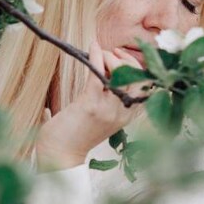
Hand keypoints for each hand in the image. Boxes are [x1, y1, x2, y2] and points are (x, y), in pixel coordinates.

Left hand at [35, 41, 152, 170]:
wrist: (59, 156)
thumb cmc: (73, 137)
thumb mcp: (98, 118)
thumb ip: (104, 100)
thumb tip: (101, 72)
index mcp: (126, 117)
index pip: (145, 86)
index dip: (135, 68)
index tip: (120, 58)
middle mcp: (122, 114)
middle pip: (139, 78)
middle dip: (126, 60)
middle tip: (110, 53)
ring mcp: (108, 110)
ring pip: (122, 73)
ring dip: (111, 58)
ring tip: (100, 54)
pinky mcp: (91, 105)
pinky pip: (98, 74)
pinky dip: (96, 56)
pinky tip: (92, 47)